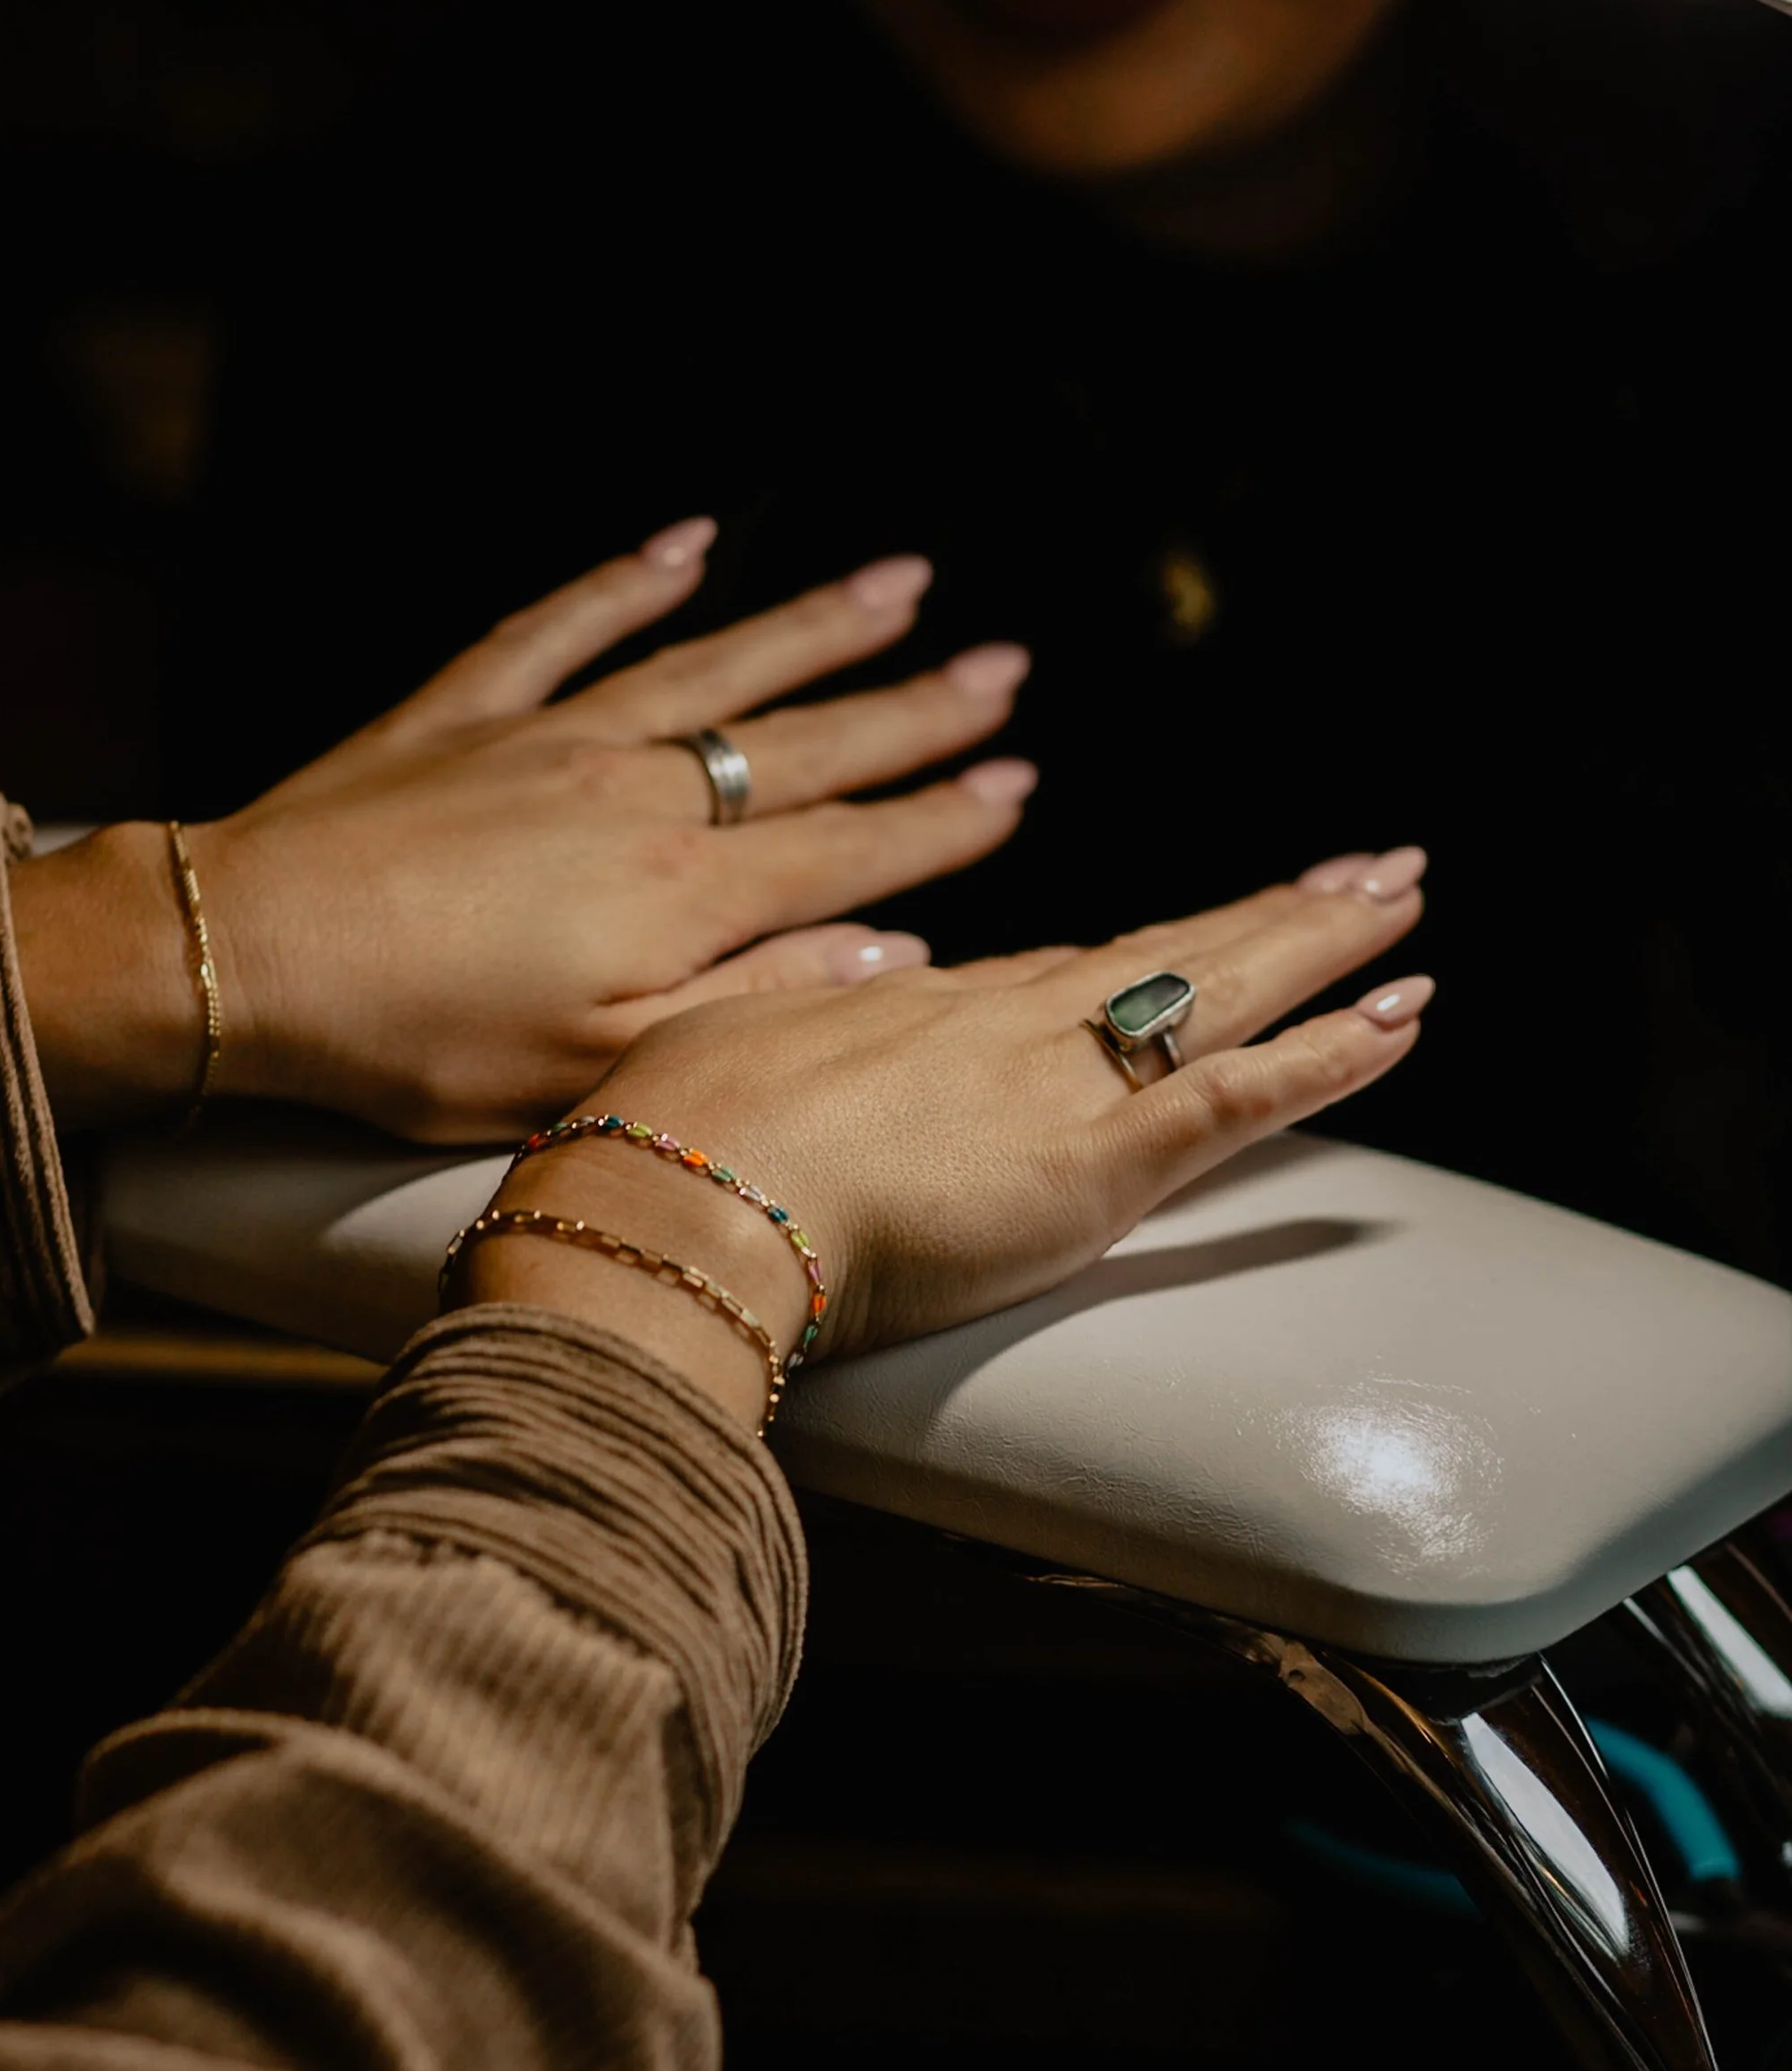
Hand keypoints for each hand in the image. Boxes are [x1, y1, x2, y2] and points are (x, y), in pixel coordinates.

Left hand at [11, 522, 1033, 1136]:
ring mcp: (550, 737)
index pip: (847, 846)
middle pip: (805, 742)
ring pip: (711, 663)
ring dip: (813, 625)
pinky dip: (631, 578)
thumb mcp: (599, 1063)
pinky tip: (691, 542)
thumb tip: (889, 953)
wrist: (244, 958)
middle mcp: (636, 793)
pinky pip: (566, 623)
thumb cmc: (418, 1043)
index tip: (1017, 785)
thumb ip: (752, 1002)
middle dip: (915, 707)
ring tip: (903, 582)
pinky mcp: (464, 712)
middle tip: (1006, 669)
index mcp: (679, 895)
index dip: (940, 821)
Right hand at [458, 856, 1432, 1427]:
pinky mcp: (1096, 1164)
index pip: (1063, 974)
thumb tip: (831, 973)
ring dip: (1319, 947)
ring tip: (1399, 901)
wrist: (681, 1200)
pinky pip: (1239, 1100)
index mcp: (916, 1006)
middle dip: (1269, 912)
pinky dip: (1326, 1058)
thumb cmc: (672, 1142)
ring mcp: (1059, 1084)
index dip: (1144, 948)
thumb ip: (786, 1011)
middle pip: (1165, 953)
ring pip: (1219, 995)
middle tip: (1363, 869)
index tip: (1200, 924)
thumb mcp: (714, 1044)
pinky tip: (1398, 1020)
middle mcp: (1006, 1024)